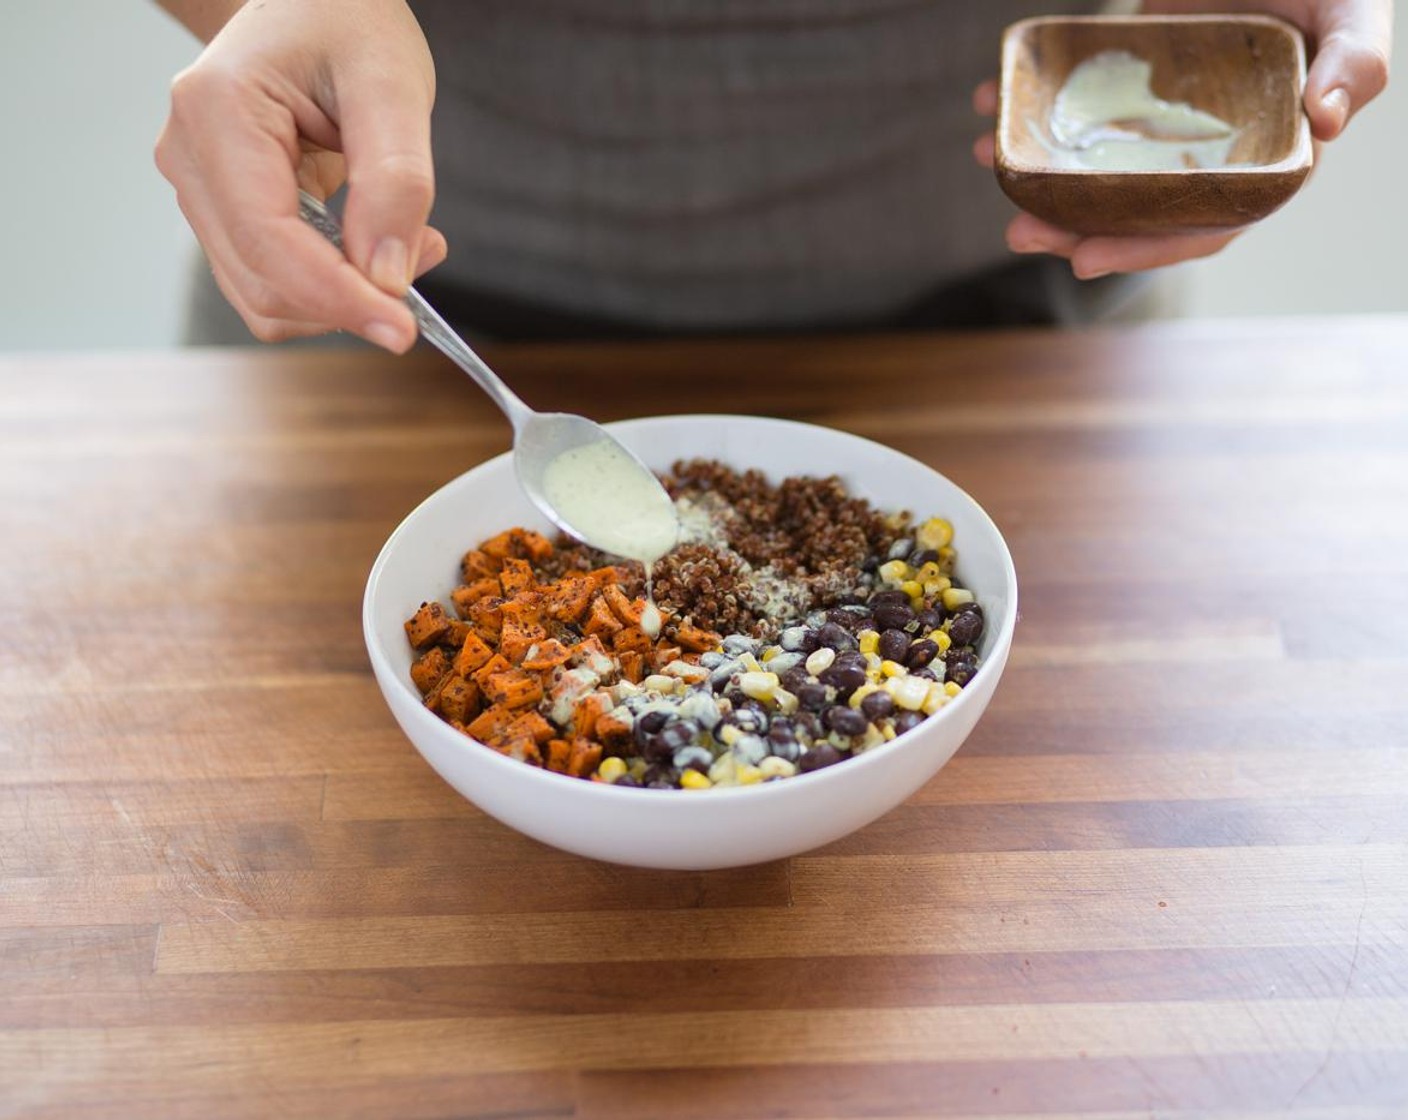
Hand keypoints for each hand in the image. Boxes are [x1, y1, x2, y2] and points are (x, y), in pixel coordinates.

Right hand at [155, 0, 446, 349]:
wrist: (311, 3)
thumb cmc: (346, 23)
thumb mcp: (392, 86)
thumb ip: (395, 183)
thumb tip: (387, 279)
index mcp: (217, 113)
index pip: (269, 242)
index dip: (338, 298)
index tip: (403, 329)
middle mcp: (187, 158)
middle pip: (264, 283)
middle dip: (350, 297)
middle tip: (429, 252)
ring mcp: (198, 191)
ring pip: (266, 296)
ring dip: (343, 295)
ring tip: (410, 240)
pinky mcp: (224, 214)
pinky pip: (274, 280)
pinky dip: (331, 285)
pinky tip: (375, 243)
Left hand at [972, 0, 1392, 278]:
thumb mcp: (1357, 19)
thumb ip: (1355, 67)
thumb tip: (1324, 120)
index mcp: (1259, 165)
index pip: (1201, 226)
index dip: (1143, 249)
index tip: (1083, 259)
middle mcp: (1204, 156)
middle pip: (1133, 210)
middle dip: (1070, 226)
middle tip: (1018, 229)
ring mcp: (1163, 122)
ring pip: (1095, 165)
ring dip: (1039, 174)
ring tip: (991, 163)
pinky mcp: (1133, 82)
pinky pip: (1078, 105)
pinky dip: (1032, 107)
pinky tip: (991, 103)